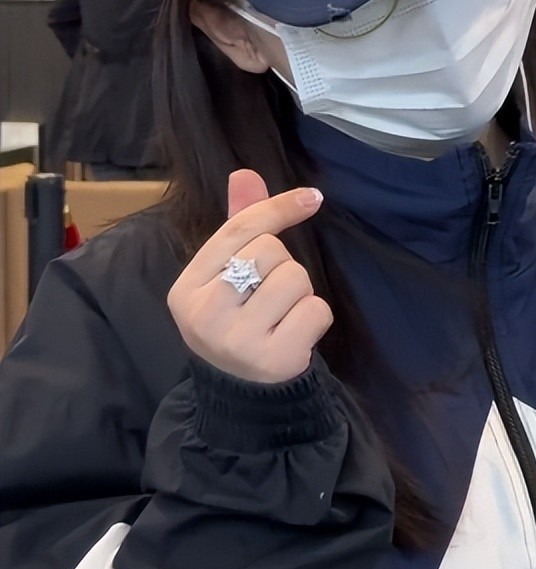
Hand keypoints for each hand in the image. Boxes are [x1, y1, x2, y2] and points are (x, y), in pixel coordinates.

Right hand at [167, 169, 332, 382]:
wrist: (242, 394)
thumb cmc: (236, 323)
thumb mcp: (225, 277)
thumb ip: (237, 227)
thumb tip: (245, 173)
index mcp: (186, 289)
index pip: (238, 230)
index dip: (277, 209)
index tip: (312, 198)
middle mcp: (205, 314)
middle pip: (269, 251)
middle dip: (282, 267)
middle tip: (268, 297)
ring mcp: (238, 340)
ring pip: (296, 278)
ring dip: (301, 293)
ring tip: (281, 317)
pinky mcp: (273, 359)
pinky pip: (316, 310)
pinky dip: (315, 318)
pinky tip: (295, 335)